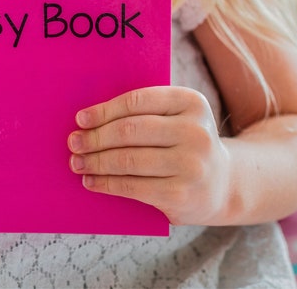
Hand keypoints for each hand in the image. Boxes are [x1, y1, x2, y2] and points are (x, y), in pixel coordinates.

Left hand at [67, 86, 231, 225]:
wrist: (222, 185)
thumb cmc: (184, 145)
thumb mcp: (177, 119)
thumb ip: (144, 113)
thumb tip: (88, 120)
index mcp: (191, 103)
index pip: (137, 101)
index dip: (104, 110)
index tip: (80, 119)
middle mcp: (195, 132)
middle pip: (129, 131)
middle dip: (95, 137)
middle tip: (74, 142)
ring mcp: (190, 165)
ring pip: (127, 160)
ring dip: (95, 161)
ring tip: (77, 162)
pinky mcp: (180, 194)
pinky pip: (132, 186)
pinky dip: (105, 183)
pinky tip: (91, 181)